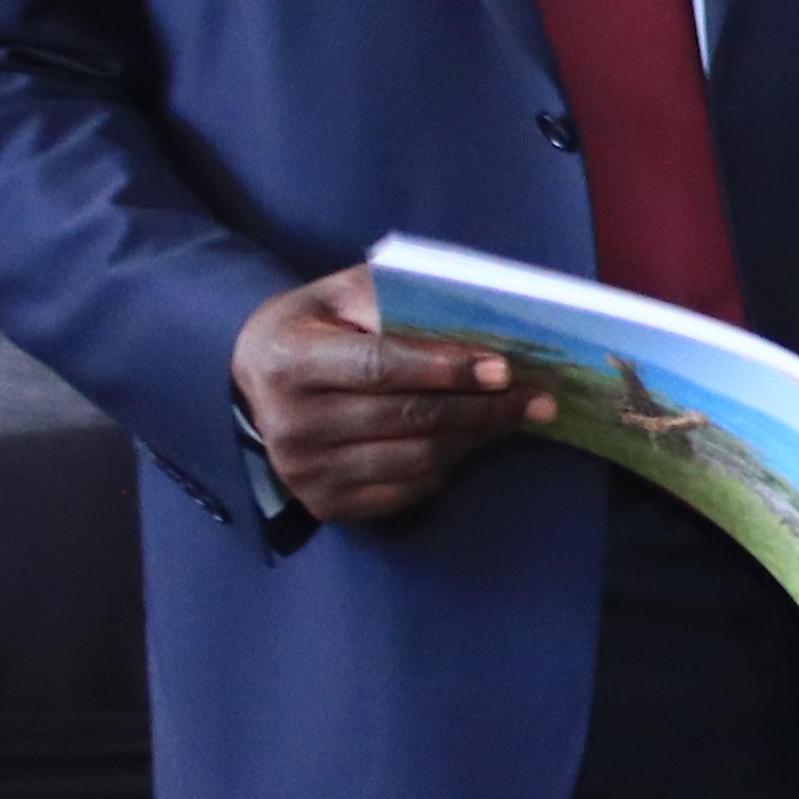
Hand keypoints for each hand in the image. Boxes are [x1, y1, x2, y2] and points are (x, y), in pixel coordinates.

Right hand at [231, 264, 544, 524]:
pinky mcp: (327, 502)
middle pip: (408, 417)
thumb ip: (392, 298)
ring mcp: (306, 471)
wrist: (259, 380)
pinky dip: (451, 462)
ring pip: (417, 457)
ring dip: (478, 434)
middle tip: (540, 397)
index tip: (504, 368)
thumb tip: (473, 316)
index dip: (447, 369)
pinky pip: (409, 487)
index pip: (380, 367)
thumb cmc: (316, 328)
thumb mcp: (339, 296)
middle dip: (483, 406)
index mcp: (289, 361)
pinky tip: (472, 437)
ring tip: (518, 414)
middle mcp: (289, 423)